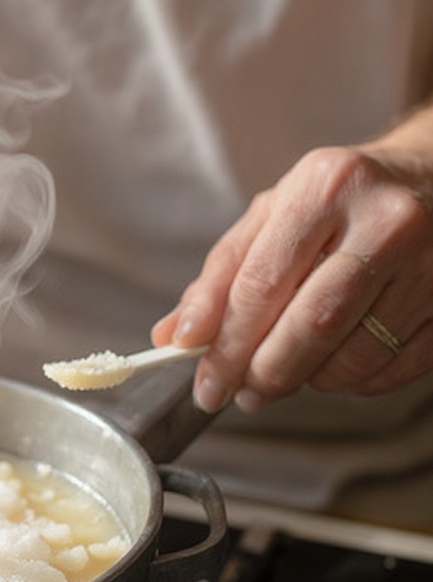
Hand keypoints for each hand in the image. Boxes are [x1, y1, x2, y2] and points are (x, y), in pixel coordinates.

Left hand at [152, 126, 432, 413]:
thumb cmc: (342, 200)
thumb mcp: (274, 215)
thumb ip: (222, 274)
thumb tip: (174, 336)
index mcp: (325, 188)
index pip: (260, 287)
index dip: (226, 346)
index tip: (205, 383)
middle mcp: (386, 221)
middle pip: (310, 327)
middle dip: (263, 374)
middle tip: (240, 393)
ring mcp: (432, 264)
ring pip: (353, 358)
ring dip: (308, 381)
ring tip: (288, 371)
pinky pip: (393, 370)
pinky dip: (353, 382)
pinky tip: (335, 362)